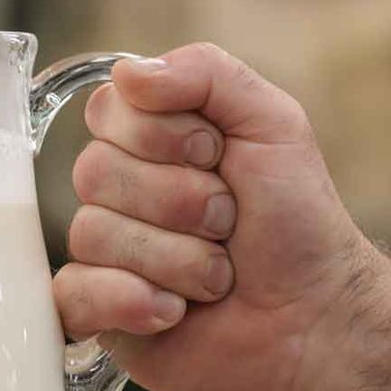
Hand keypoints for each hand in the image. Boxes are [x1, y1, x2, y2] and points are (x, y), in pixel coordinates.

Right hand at [53, 42, 380, 390]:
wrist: (318, 318)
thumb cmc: (298, 223)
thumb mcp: (273, 123)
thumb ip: (206, 73)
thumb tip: (127, 72)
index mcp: (152, 140)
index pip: (108, 109)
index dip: (163, 136)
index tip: (218, 155)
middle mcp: (121, 192)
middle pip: (95, 171)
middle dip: (182, 202)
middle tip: (229, 222)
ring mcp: (105, 252)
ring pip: (93, 233)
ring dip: (178, 260)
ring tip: (219, 277)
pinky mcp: (98, 312)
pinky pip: (73, 293)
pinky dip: (132, 302)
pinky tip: (175, 313)